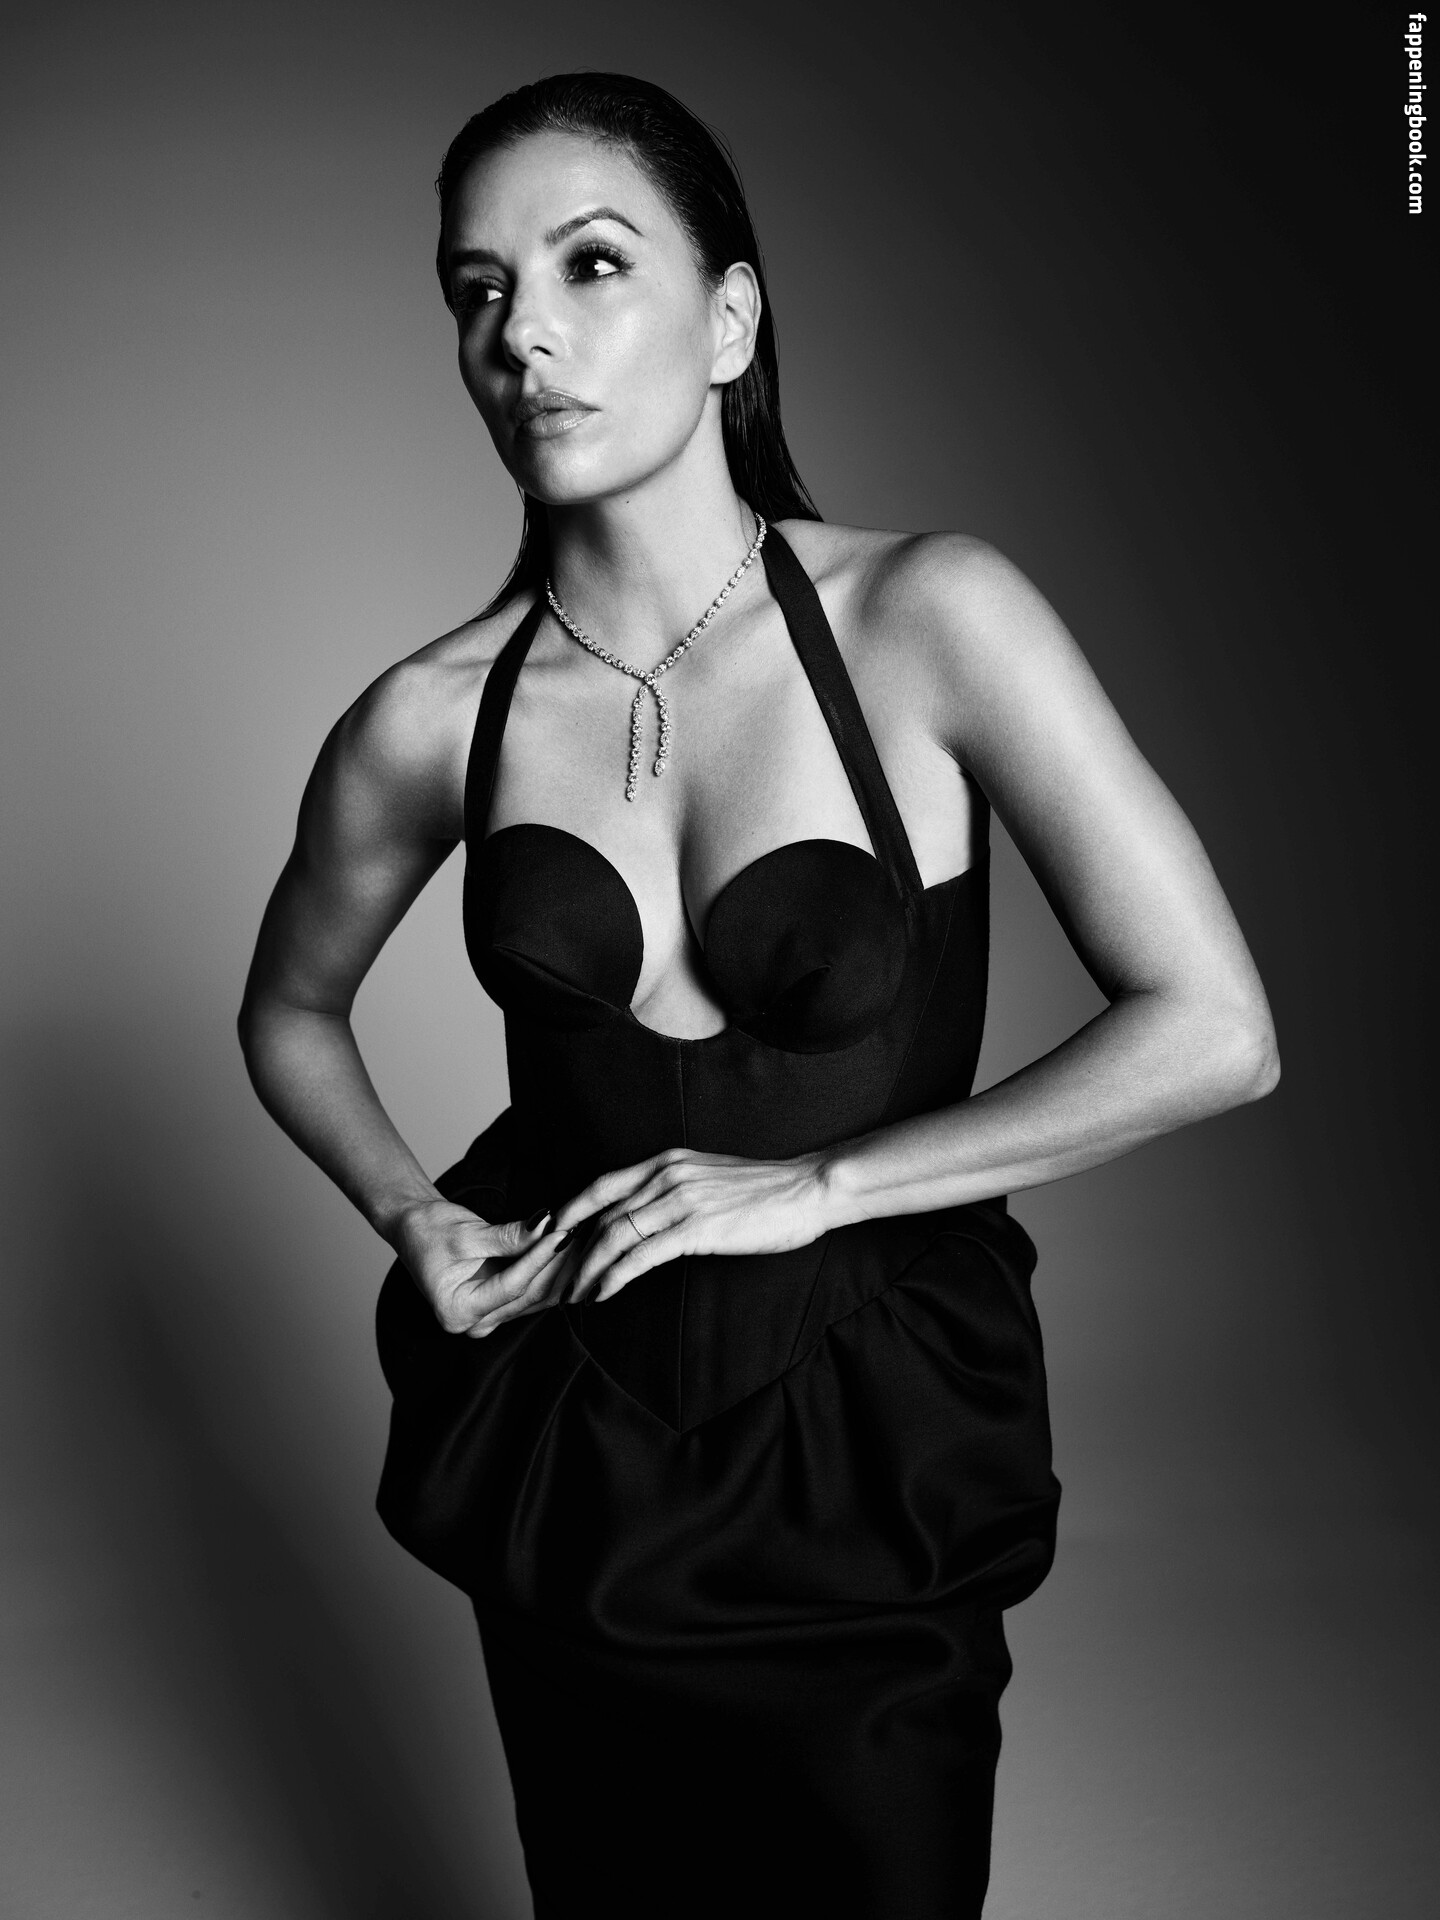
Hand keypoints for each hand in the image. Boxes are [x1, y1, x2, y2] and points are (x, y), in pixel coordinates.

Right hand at [394, 1196, 577, 1337]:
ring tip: (581, 1240)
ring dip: (560, 1270)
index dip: (540, 1259)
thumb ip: (509, 1237)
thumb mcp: (468, 1232)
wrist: (415, 1229)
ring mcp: (488, 1319)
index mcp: (457, 1310)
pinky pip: (532, 1293)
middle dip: (557, 1265)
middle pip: (528, 1297)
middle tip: (580, 1234)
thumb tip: (547, 1228)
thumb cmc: (431, 1231)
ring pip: (536, 1297)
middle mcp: (473, 1323)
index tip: (562, 1234)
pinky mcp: (499, 1308)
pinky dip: (551, 1272)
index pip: (512, 1286)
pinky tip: (569, 1252)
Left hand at [555, 1148, 834, 1305]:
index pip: (602, 1184)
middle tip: (558, 1276)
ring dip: (588, 1268)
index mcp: (667, 1161)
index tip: (553, 1236)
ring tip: (576, 1293)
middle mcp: (666, 1175)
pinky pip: (641, 1255)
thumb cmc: (765, 1189)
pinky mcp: (695, 1228)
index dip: (571, 1210)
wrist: (807, 1189)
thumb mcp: (709, 1176)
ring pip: (614, 1236)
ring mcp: (680, 1200)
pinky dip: (615, 1276)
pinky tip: (604, 1292)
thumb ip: (676, 1188)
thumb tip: (649, 1214)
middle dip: (573, 1249)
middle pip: (601, 1214)